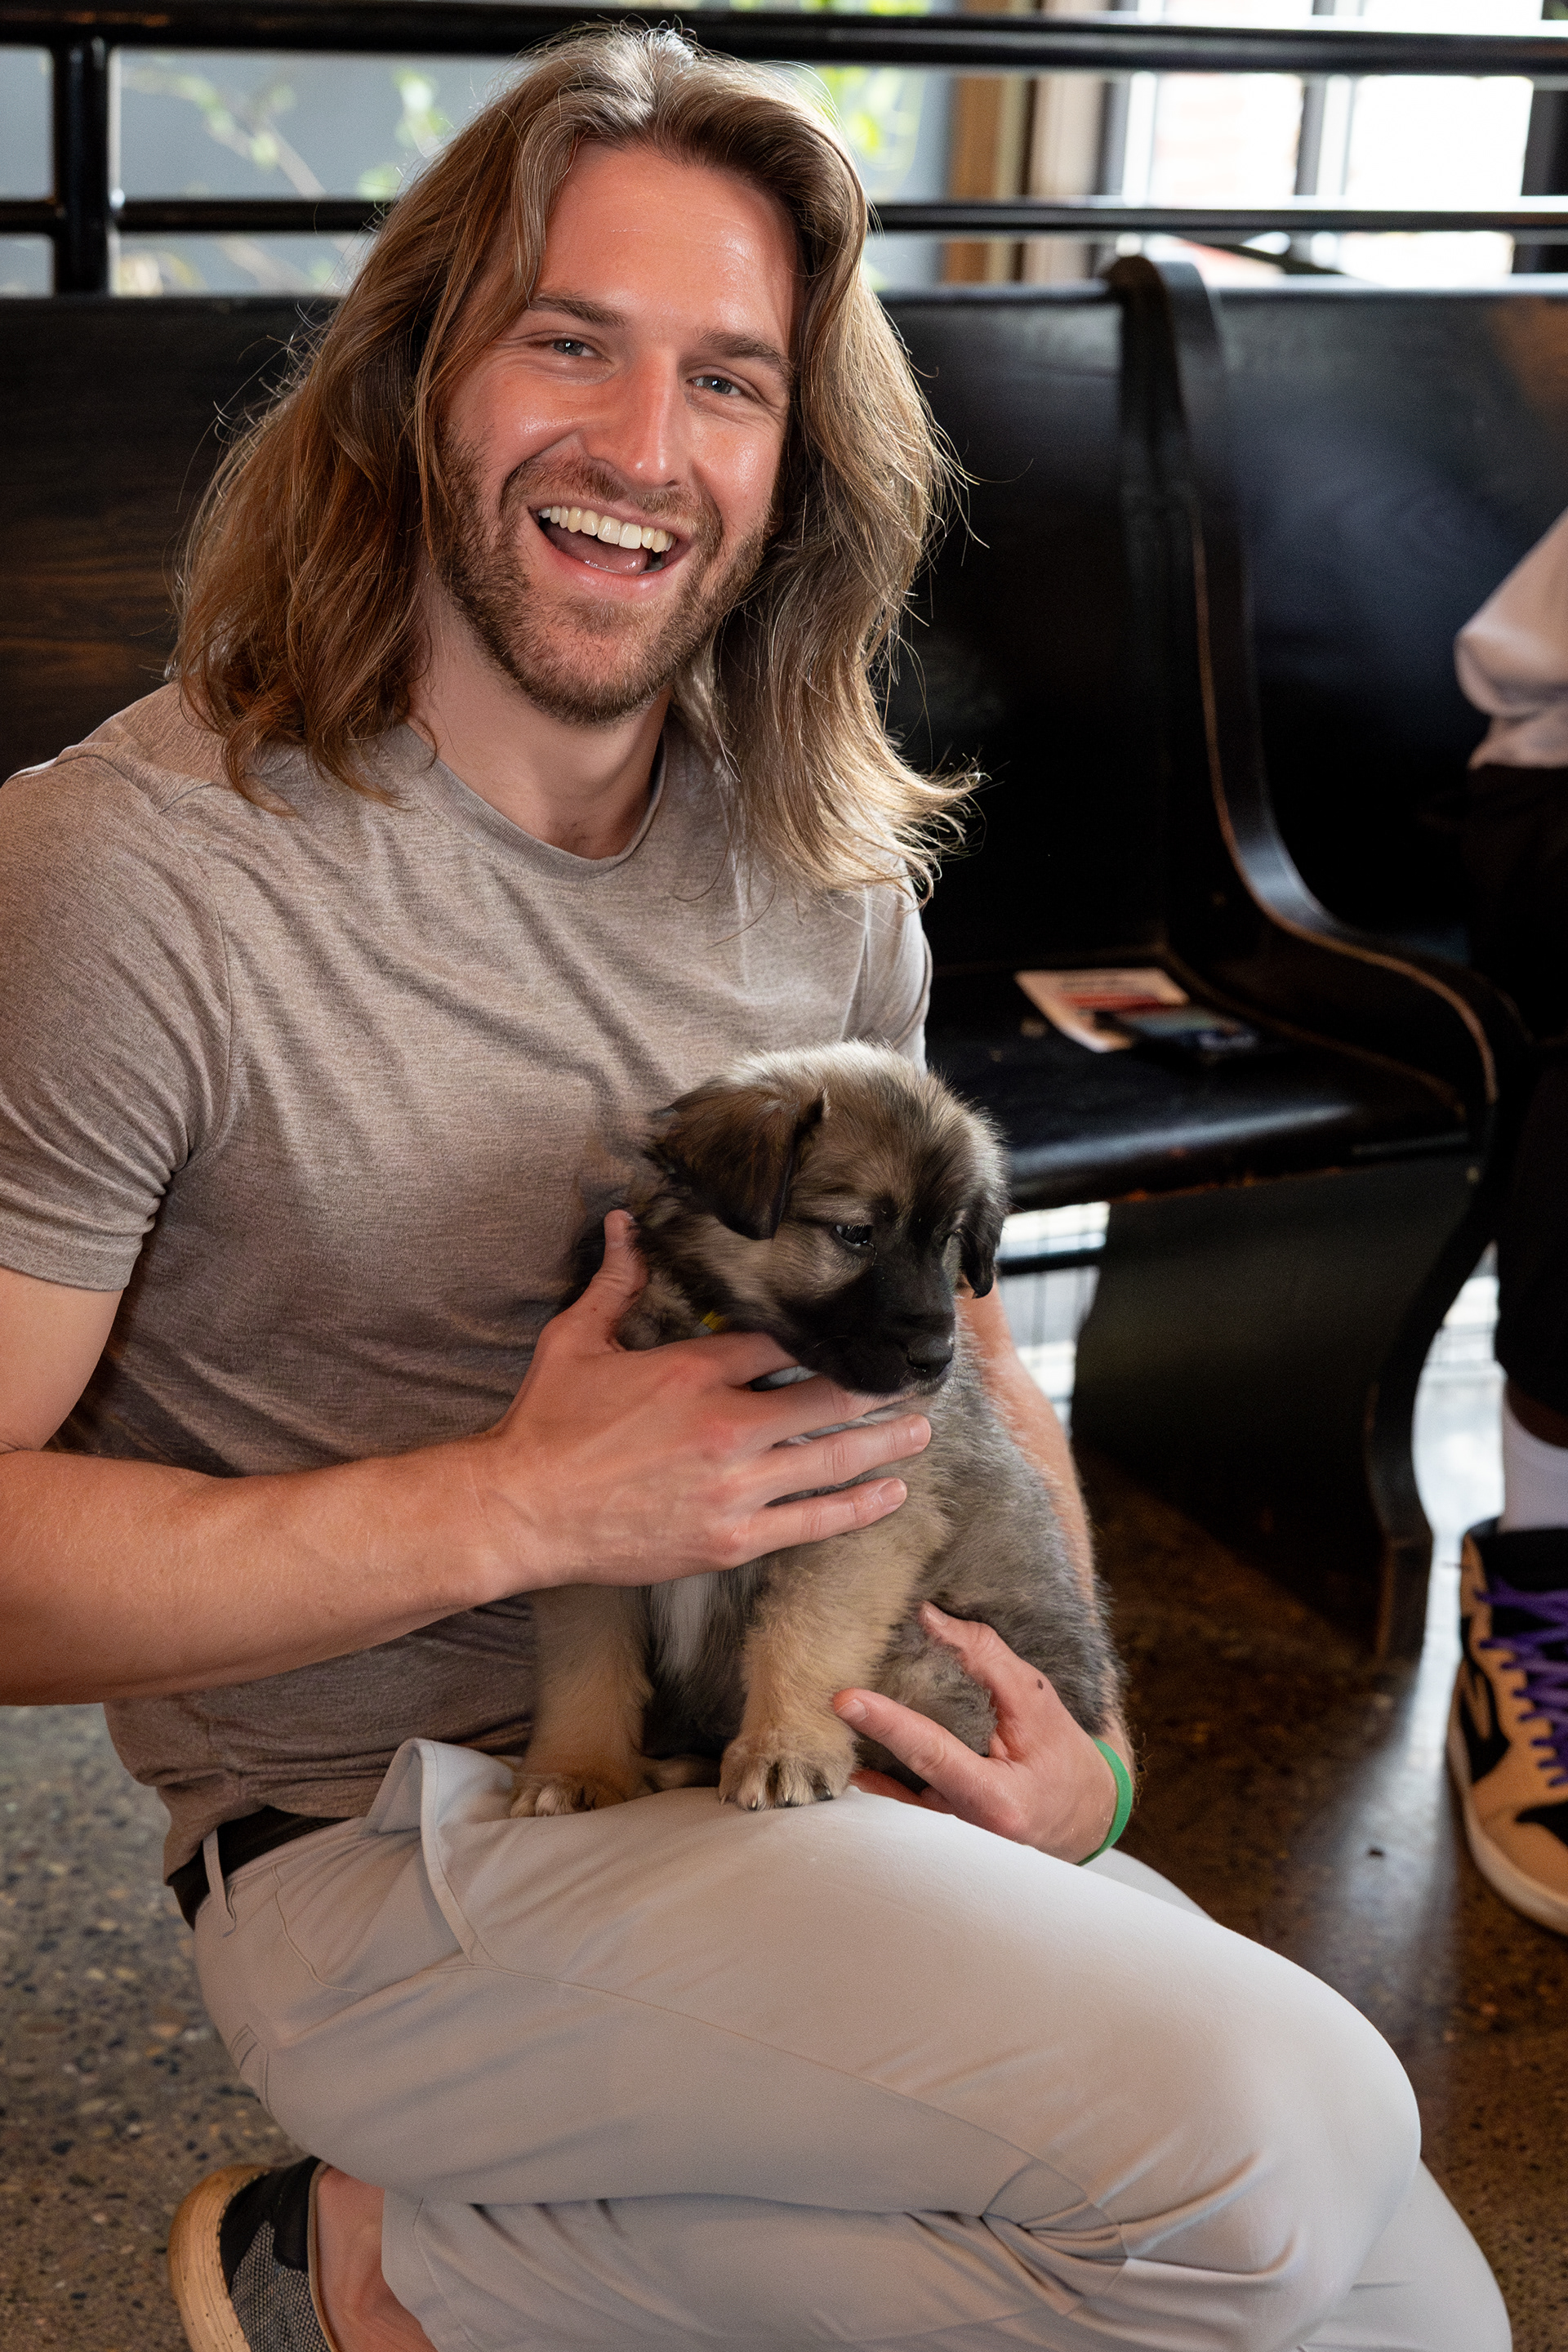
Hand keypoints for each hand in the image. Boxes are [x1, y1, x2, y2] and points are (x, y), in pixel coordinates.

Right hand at [463, 1213, 931, 1589]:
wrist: (521, 1512)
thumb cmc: (546, 1425)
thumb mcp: (576, 1341)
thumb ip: (615, 1284)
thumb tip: (625, 1224)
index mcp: (694, 1371)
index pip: (782, 1343)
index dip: (825, 1338)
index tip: (859, 1330)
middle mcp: (727, 1426)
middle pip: (825, 1397)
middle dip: (875, 1388)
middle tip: (914, 1378)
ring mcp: (735, 1488)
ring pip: (831, 1458)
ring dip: (884, 1443)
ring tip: (920, 1431)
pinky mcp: (732, 1538)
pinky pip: (812, 1521)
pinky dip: (858, 1506)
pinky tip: (891, 1494)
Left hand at [833, 1602, 1127, 1862]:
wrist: (1079, 1811)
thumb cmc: (1064, 1755)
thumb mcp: (1035, 1697)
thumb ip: (983, 1656)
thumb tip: (927, 1618)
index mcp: (995, 1795)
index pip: (932, 1752)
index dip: (888, 1722)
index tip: (846, 1700)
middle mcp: (962, 1814)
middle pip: (903, 1761)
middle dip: (866, 1723)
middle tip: (830, 1683)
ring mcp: (944, 1814)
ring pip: (894, 1772)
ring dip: (866, 1736)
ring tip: (836, 1699)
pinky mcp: (934, 1807)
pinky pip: (897, 1782)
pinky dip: (876, 1754)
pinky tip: (853, 1734)